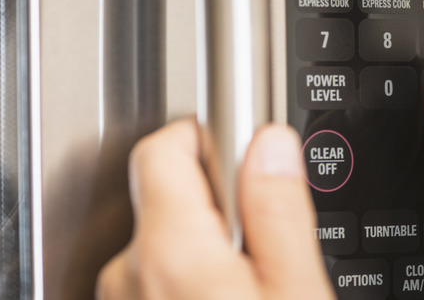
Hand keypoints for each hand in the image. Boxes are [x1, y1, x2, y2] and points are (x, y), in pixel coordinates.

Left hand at [96, 119, 334, 298]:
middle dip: (216, 205)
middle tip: (260, 242)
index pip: (163, 149)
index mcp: (170, 252)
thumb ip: (278, 211)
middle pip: (167, 196)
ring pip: (163, 242)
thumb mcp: (294, 291)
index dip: (206, 138)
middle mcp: (128, 273)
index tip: (239, 149)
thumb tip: (270, 145)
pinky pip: (152, 278)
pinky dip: (183, 281)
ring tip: (245, 287)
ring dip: (202, 249)